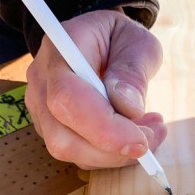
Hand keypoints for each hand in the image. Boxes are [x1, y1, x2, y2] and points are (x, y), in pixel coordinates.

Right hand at [25, 10, 166, 169]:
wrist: (99, 43)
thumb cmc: (119, 39)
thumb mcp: (137, 43)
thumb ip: (133, 70)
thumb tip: (128, 107)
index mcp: (59, 52)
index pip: (68, 99)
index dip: (105, 129)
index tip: (142, 141)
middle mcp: (41, 85)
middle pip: (63, 138)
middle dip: (113, 150)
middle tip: (152, 137)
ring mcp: (42, 111)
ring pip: (71, 153)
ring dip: (116, 155)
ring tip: (150, 132)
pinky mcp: (54, 131)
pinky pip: (81, 156)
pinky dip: (111, 155)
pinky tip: (134, 136)